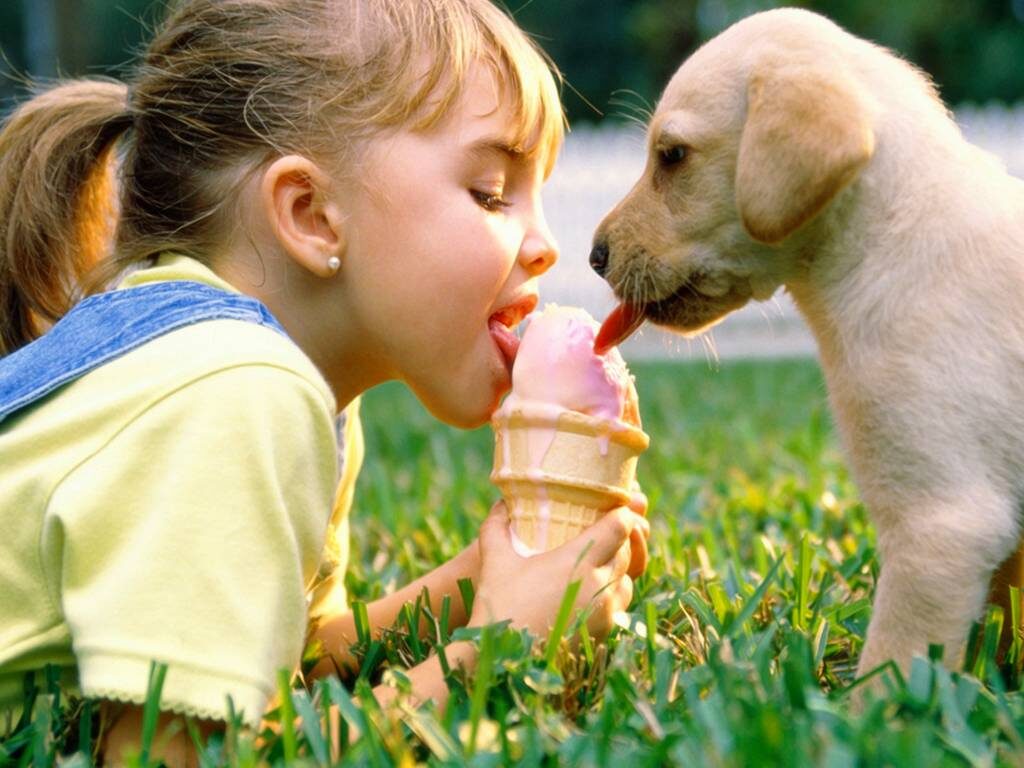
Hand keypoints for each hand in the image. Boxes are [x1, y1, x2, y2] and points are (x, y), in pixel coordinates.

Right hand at [469, 501, 647, 640]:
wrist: (503, 662)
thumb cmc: (500, 607)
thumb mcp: (496, 562)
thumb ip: (497, 528)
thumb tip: (499, 504)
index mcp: (580, 561)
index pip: (621, 527)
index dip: (622, 514)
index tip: (615, 508)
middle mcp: (600, 586)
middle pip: (626, 553)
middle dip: (617, 542)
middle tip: (599, 534)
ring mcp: (606, 614)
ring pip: (626, 582)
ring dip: (615, 572)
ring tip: (592, 568)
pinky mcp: (604, 635)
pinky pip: (618, 608)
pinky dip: (609, 598)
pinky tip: (586, 597)